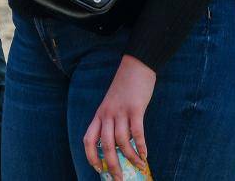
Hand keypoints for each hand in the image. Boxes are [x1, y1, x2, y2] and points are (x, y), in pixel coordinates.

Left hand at [83, 56, 155, 179]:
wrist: (135, 65)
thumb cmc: (124, 87)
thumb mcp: (112, 104)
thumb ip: (112, 121)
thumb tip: (119, 145)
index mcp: (99, 115)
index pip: (88, 139)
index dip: (91, 157)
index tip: (99, 170)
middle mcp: (107, 114)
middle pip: (106, 145)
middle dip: (113, 166)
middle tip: (120, 179)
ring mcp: (121, 111)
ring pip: (122, 141)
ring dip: (130, 157)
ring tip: (139, 166)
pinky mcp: (135, 108)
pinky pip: (137, 132)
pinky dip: (141, 146)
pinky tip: (145, 154)